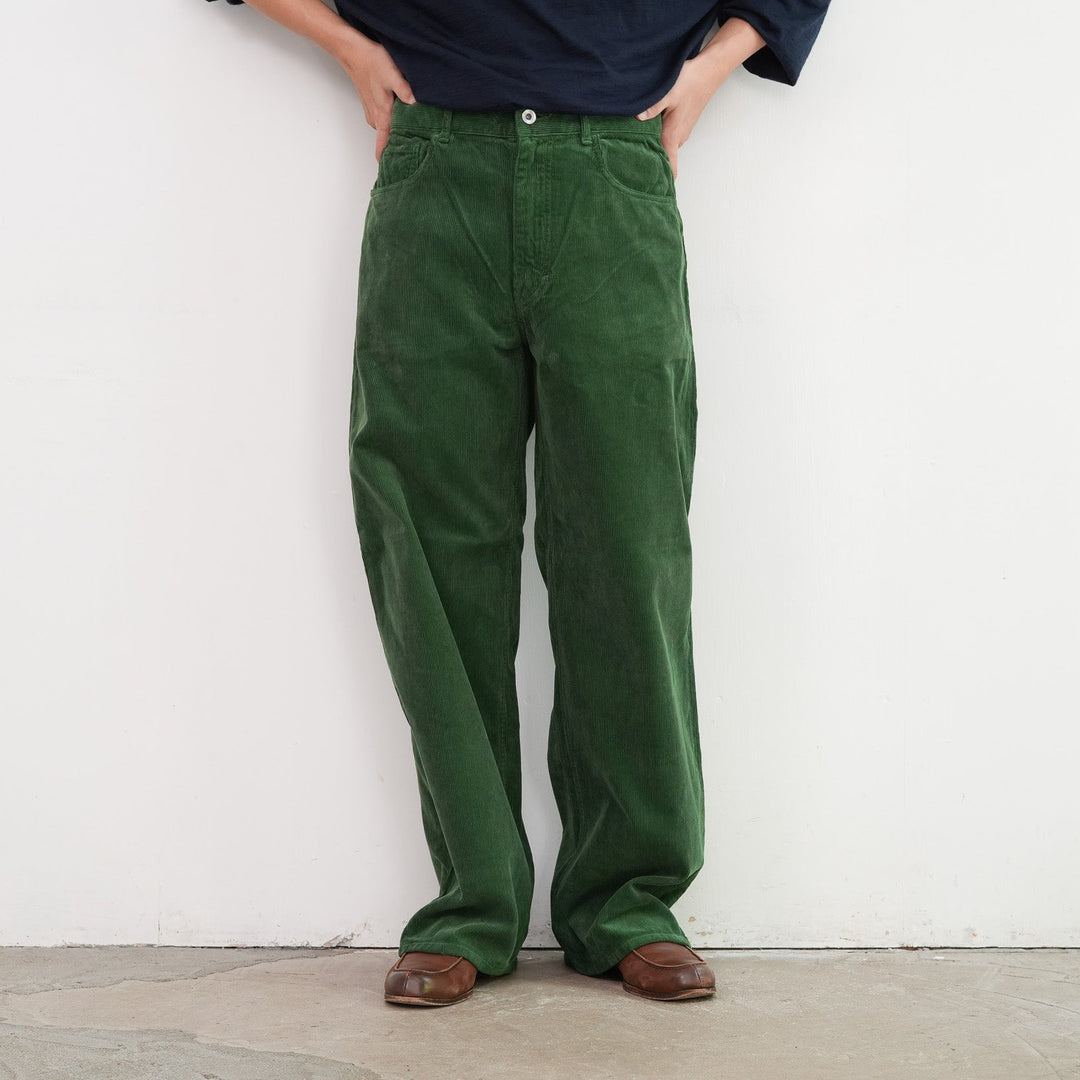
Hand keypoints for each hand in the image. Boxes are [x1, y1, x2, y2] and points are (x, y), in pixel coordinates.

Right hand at [333, 31, 416, 161]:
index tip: (395, 173)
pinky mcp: (373, 105)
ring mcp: (373, 112)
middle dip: (398, 148)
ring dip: (396, 134)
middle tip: (414, 157)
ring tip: (412, 139)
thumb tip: (415, 103)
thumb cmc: (371, 62)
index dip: (388, 160)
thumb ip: (404, 90)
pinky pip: (384, 122)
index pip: (384, 145)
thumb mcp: (391, 74)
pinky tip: (402, 119)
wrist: (353, 51)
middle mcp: (376, 118)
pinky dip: (392, 124)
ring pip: (386, 131)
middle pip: (387, 141)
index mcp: (382, 115)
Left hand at [634, 52, 732, 179]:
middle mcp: (678, 137)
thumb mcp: (669, 92)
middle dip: (650, 166)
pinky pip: (667, 139)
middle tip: (631, 172)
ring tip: (634, 153)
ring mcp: (681, 132)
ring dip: (653, 151)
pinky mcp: (681, 124)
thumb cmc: (692, 81)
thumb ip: (652, 107)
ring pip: (664, 148)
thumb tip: (637, 118)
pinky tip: (646, 134)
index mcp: (673, 135)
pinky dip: (658, 140)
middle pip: (664, 160)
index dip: (661, 180)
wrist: (710, 70)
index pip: (669, 166)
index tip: (651, 191)